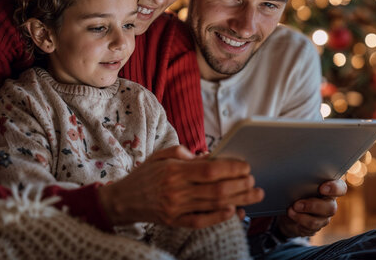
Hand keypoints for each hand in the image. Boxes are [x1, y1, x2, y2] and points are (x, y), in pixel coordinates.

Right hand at [98, 145, 263, 228]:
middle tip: (254, 181)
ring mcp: (175, 208)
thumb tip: (210, 156)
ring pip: (213, 205)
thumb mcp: (160, 156)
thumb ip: (184, 154)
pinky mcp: (174, 222)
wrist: (121, 200)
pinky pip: (200, 221)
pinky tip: (233, 211)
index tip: (245, 166)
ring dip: (238, 200)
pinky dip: (218, 217)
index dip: (231, 168)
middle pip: (216, 190)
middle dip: (240, 185)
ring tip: (254, 195)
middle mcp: (176, 190)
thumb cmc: (144, 175)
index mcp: (174, 171)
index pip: (209, 170)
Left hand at [276, 179, 346, 237]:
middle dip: (312, 206)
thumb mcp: (299, 183)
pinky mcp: (316, 227)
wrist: (289, 208)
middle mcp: (329, 203)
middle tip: (296, 204)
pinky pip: (310, 229)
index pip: (341, 188)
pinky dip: (299, 222)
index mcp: (329, 188)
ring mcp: (324, 217)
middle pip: (330, 208)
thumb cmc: (296, 190)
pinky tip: (292, 216)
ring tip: (290, 210)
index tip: (322, 188)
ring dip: (302, 216)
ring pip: (319, 221)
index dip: (334, 189)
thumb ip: (304, 181)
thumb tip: (295, 177)